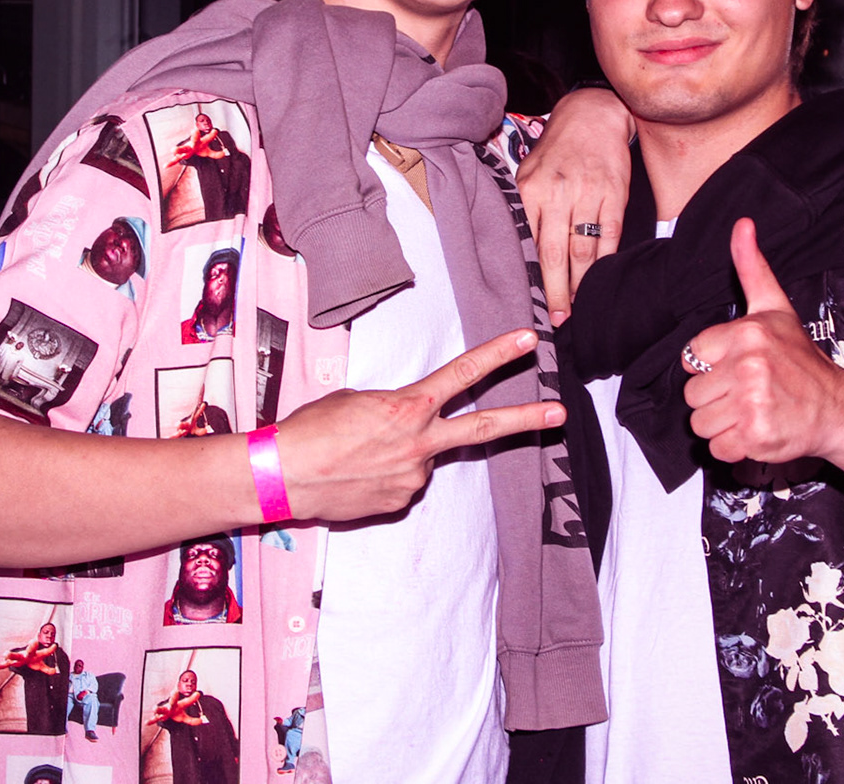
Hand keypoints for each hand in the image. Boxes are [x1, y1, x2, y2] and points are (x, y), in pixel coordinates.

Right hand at [275, 329, 561, 522]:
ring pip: (424, 458)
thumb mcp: (356, 399)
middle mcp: (420, 442)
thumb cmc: (312, 429)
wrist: (283, 475)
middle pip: (484, 429)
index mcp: (408, 406)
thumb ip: (395, 407)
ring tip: (358, 455)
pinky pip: (403, 483)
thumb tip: (409, 423)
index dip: (499, 355)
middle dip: (525, 420)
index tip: (529, 341)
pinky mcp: (401, 502)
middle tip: (560, 413)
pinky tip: (357, 475)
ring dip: (401, 453)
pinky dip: (385, 476)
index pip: (462, 374)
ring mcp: (414, 476)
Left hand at [515, 88, 633, 323]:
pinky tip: (600, 280)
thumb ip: (525, 209)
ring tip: (578, 306)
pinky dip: (604, 262)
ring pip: (583, 251)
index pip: (528, 244)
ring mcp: (588, 194)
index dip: (530, 277)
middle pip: (555, 255)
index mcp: (530, 191)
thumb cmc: (556, 149)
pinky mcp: (614, 195)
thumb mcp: (529, 172)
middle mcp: (557, 194)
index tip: (529, 303)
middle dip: (556, 292)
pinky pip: (609, 237)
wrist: (593, 115)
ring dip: (581, 283)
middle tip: (557, 319)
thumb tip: (520, 251)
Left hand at [683, 219, 843, 464]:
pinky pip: (717, 447)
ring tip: (751, 411)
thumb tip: (742, 225)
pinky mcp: (756, 435)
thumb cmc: (802, 362)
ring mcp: (753, 402)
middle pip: (692, 393)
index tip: (738, 367)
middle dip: (715, 398)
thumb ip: (751, 268)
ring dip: (721, 424)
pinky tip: (755, 431)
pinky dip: (732, 447)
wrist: (839, 410)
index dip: (711, 366)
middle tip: (748, 393)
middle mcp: (750, 365)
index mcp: (746, 333)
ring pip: (700, 422)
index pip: (691, 357)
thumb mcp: (774, 309)